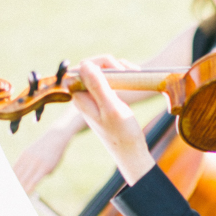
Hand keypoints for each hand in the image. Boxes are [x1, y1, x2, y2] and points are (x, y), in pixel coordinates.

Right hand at [13, 127, 71, 194]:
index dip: (26, 191)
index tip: (23, 197)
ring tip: (9, 190)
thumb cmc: (55, 157)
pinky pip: (16, 165)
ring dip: (13, 182)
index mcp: (44, 168)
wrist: (55, 138)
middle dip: (18, 189)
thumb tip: (29, 186)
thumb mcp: (52, 168)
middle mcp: (35, 163)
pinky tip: (11, 179)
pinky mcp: (24, 153)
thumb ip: (41, 177)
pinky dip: (13, 173)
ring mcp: (29, 157)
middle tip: (13, 197)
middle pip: (23, 179)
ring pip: (18, 172)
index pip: (32, 183)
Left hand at [73, 59, 154, 185]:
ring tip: (135, 75)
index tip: (120, 71)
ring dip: (120, 69)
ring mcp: (94, 97)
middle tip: (131, 72)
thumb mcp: (111, 107)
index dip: (102, 63)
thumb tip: (85, 64)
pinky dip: (122, 77)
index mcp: (80, 97)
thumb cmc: (123, 133)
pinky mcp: (104, 99)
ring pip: (104, 72)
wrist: (131, 152)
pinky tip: (133, 81)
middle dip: (113, 65)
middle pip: (94, 67)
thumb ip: (97, 85)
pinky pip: (110, 80)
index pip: (84, 66)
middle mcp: (84, 96)